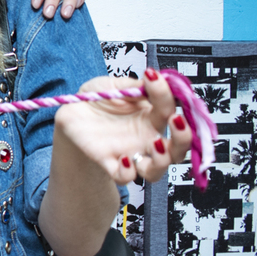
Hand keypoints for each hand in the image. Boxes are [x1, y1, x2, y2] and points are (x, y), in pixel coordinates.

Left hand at [53, 68, 192, 185]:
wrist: (73, 112)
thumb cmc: (98, 99)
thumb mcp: (114, 85)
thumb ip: (134, 86)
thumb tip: (153, 78)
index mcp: (151, 117)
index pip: (170, 110)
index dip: (167, 96)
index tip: (153, 78)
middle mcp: (146, 138)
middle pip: (177, 148)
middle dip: (183, 137)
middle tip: (176, 120)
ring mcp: (130, 152)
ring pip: (156, 170)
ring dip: (162, 160)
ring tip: (156, 143)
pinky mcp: (110, 163)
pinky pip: (124, 177)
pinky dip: (128, 172)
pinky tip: (124, 159)